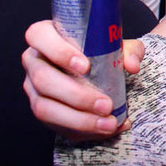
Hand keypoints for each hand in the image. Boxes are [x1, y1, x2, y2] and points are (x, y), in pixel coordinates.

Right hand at [22, 19, 142, 139]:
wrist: (100, 70)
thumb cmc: (103, 51)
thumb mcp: (119, 45)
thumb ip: (129, 50)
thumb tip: (131, 66)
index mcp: (46, 36)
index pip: (39, 36)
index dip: (58, 51)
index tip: (86, 66)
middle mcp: (35, 61)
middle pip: (43, 79)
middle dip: (76, 95)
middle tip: (106, 104)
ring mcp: (34, 88)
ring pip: (45, 108)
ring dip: (79, 119)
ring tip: (108, 123)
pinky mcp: (43, 110)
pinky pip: (56, 125)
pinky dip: (83, 129)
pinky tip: (105, 129)